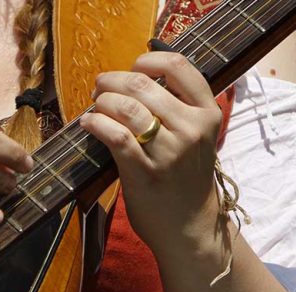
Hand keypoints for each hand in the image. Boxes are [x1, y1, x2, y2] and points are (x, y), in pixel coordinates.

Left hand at [79, 52, 225, 259]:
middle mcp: (192, 128)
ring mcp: (169, 152)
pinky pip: (115, 136)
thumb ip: (176, 108)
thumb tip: (132, 81)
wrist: (190, 227)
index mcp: (207, 113)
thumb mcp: (196, 136)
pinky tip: (88, 124)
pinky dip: (96, 123)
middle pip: (142, 85)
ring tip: (94, 108)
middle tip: (99, 88)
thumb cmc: (185, 178)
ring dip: (102, 102)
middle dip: (112, 81)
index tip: (132, 69)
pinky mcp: (145, 172)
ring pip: (127, 107)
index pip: (179, 66)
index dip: (148, 60)